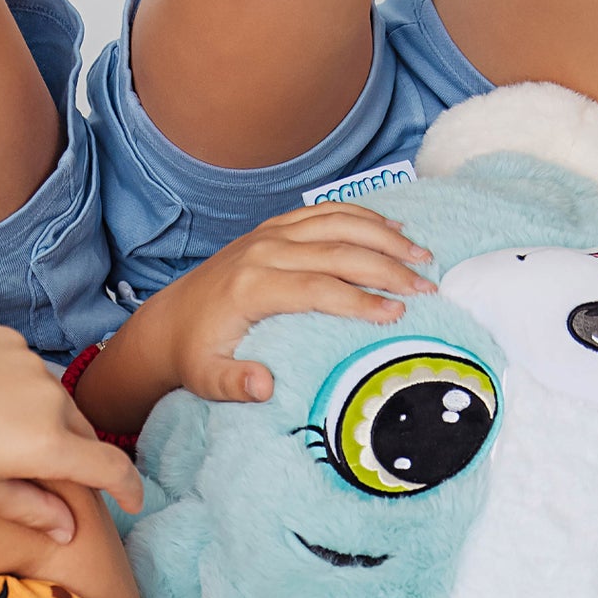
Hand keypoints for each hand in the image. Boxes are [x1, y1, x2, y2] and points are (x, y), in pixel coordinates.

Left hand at [0, 323, 141, 527]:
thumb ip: (31, 510)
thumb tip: (69, 530)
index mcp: (45, 446)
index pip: (111, 469)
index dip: (129, 490)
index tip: (133, 502)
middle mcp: (48, 398)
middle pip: (82, 433)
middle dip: (75, 456)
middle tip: (47, 476)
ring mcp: (28, 361)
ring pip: (55, 399)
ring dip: (45, 421)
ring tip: (2, 437)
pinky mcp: (5, 336)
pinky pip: (28, 369)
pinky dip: (20, 389)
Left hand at [73, 205, 436, 432]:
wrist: (169, 320)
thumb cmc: (195, 354)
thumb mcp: (206, 379)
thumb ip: (234, 384)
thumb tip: (265, 387)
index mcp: (251, 288)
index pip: (317, 288)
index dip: (359, 300)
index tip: (397, 314)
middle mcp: (263, 251)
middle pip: (337, 251)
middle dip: (387, 267)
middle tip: (427, 287)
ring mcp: (270, 234)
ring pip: (337, 223)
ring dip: (384, 235)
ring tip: (423, 256)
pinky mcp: (275, 228)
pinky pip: (326, 211)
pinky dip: (363, 216)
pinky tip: (394, 227)